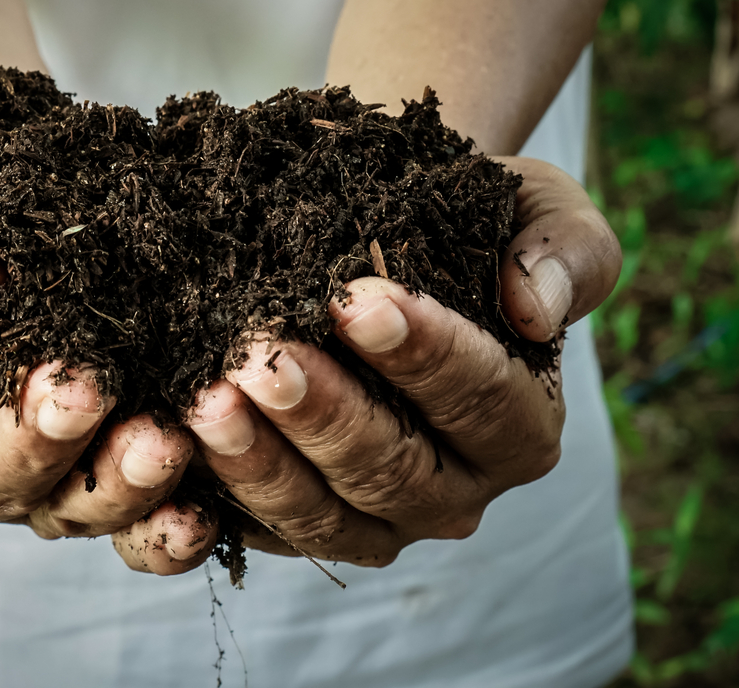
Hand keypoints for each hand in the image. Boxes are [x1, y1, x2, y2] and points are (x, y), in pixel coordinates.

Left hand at [123, 156, 619, 567]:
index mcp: (521, 426)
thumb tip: (536, 308)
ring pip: (323, 515)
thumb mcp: (539, 208)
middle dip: (326, 415)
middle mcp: (455, 489)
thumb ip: (565, 250)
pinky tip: (174, 448)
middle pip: (394, 471)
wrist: (387, 239)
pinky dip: (213, 497)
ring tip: (207, 400)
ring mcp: (377, 519)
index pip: (482, 400)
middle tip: (264, 358)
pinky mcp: (302, 523)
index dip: (424, 355)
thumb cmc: (468, 223)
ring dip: (261, 463)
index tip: (358, 300)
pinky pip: (258, 531)